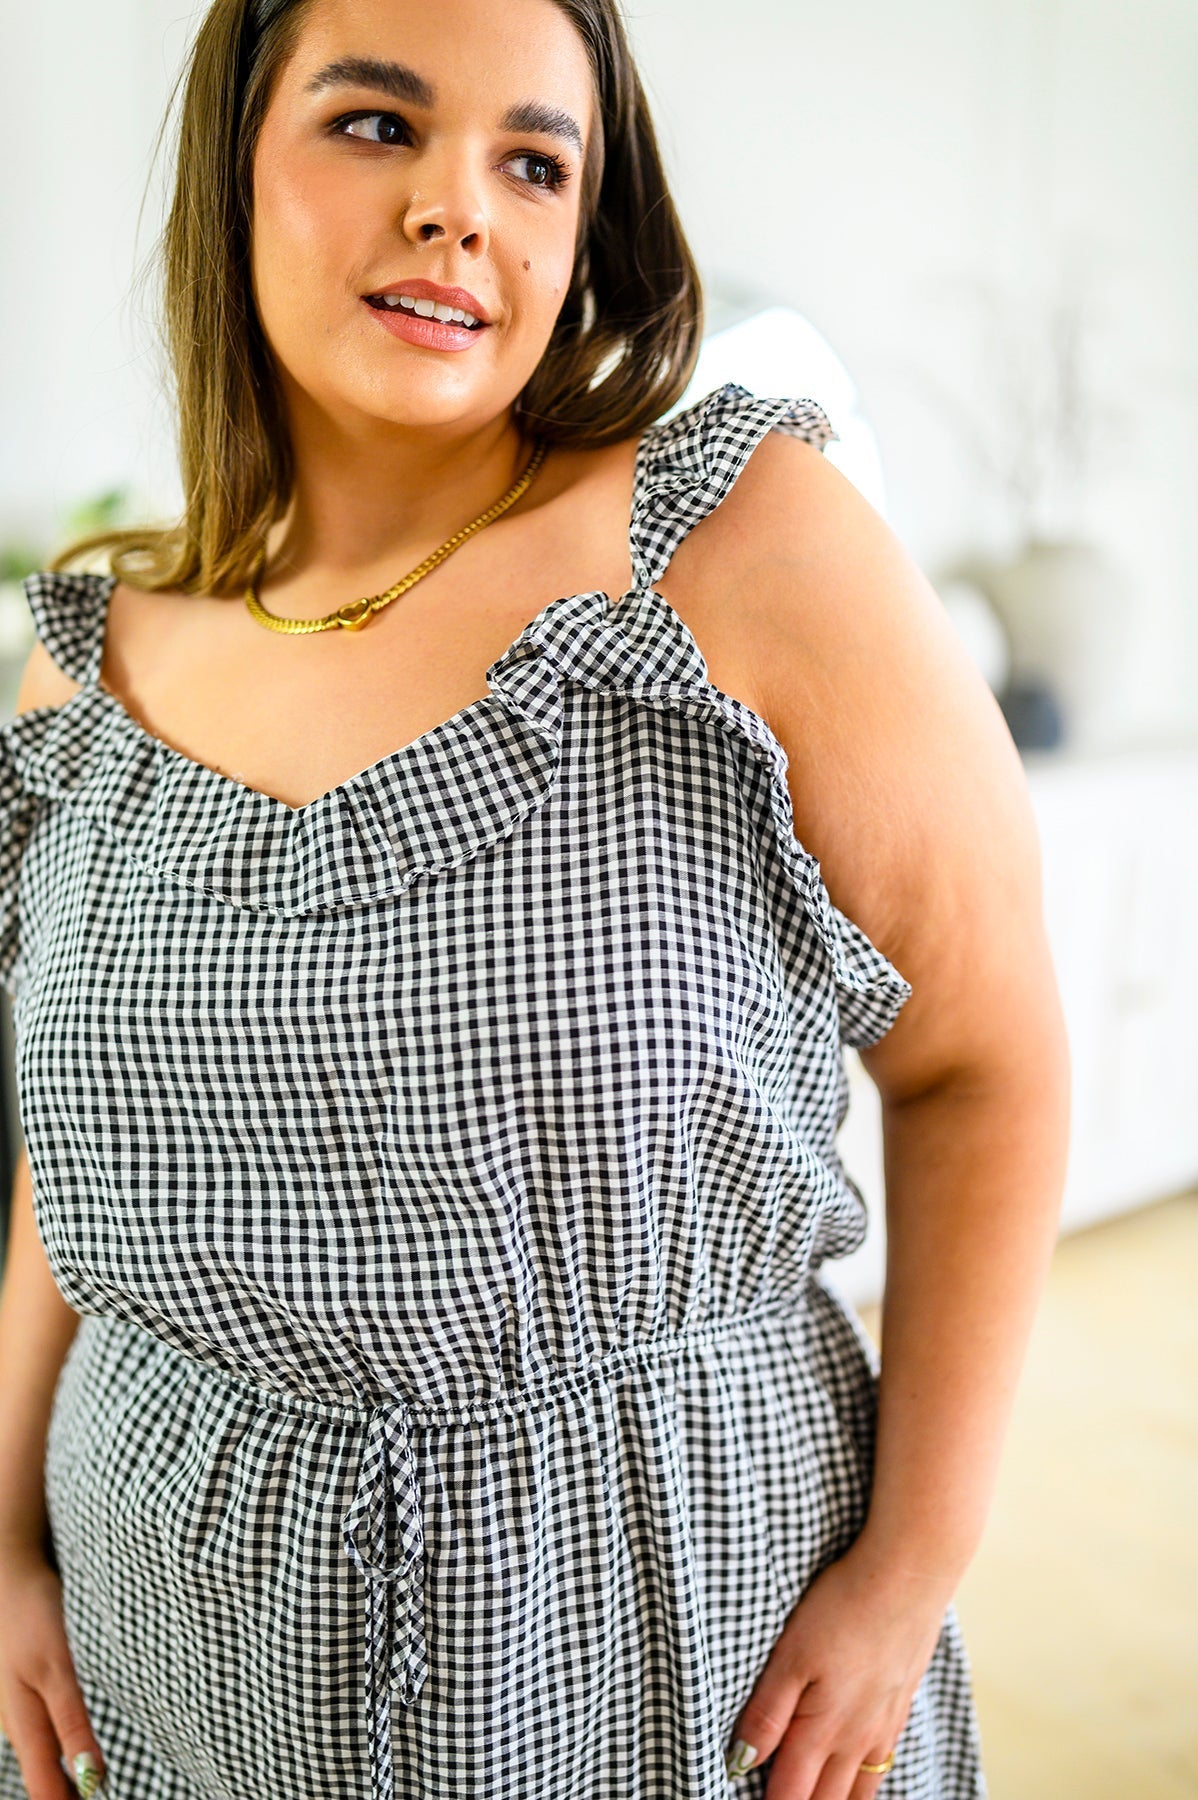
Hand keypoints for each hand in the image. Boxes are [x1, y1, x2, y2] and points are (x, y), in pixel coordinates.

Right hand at [0, 1539, 106, 1797]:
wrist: (6, 1570)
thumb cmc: (29, 1616)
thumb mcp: (55, 1668)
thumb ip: (71, 1723)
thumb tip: (91, 1777)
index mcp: (21, 1723)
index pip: (44, 1788)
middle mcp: (12, 1721)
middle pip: (40, 1773)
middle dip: (64, 1793)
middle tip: (95, 1797)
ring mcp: (11, 1703)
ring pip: (37, 1750)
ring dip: (58, 1772)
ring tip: (86, 1784)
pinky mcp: (19, 1686)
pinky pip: (36, 1727)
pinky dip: (55, 1744)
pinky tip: (67, 1745)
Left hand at [725, 1536, 956, 1797]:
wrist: (907, 1576)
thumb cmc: (843, 1607)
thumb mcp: (791, 1654)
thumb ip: (767, 1713)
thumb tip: (742, 1763)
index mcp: (823, 1730)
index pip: (790, 1795)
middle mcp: (857, 1739)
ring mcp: (883, 1726)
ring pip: (859, 1791)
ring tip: (813, 1797)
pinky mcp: (899, 1707)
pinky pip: (881, 1765)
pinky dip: (863, 1783)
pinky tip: (854, 1774)